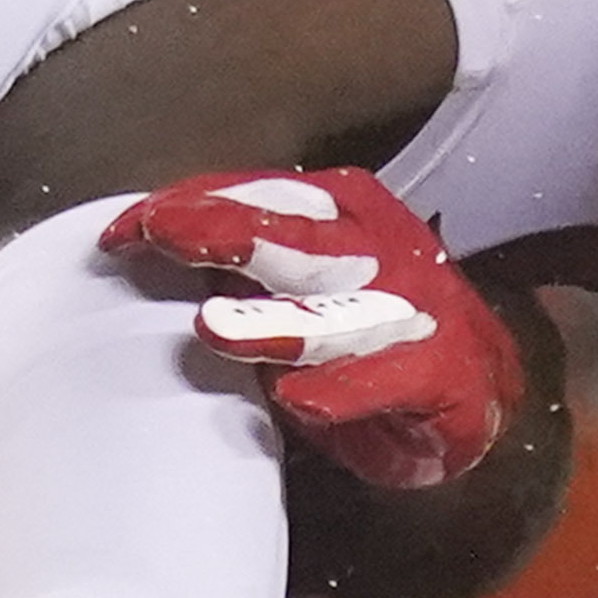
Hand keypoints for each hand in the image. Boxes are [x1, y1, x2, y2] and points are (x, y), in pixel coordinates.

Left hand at [103, 169, 516, 491]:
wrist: (476, 386)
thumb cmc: (372, 327)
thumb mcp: (302, 278)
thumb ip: (240, 261)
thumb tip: (147, 239)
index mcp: (342, 209)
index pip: (256, 196)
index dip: (187, 207)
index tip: (121, 233)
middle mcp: (377, 250)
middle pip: (295, 237)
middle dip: (227, 233)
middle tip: (164, 235)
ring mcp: (414, 311)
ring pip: (335, 312)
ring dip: (275, 322)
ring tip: (214, 329)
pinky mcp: (441, 374)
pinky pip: (387, 381)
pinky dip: (345, 391)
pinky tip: (303, 401)